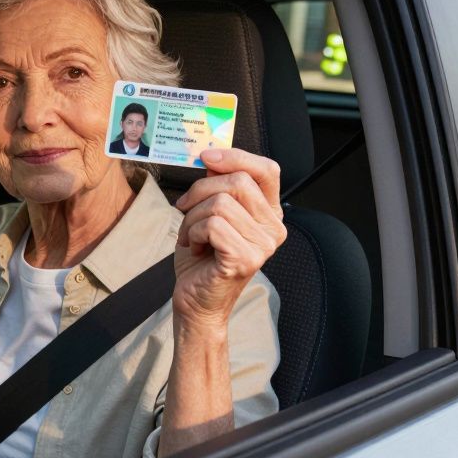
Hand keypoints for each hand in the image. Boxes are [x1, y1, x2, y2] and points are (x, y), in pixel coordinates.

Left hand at [172, 148, 285, 336]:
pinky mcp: (245, 258)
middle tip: (184, 209)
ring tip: (189, 235)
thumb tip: (211, 156)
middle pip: (237, 182)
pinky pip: (212, 225)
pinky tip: (192, 248)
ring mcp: (263, 245)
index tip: (206, 157)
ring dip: (192, 217)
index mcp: (269, 213)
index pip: (266, 170)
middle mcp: (274, 228)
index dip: (236, 156)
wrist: (195, 301)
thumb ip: (217, 185)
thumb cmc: (201, 257)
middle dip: (200, 190)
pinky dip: (191, 233)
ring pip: (220, 203)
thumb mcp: (209, 212)